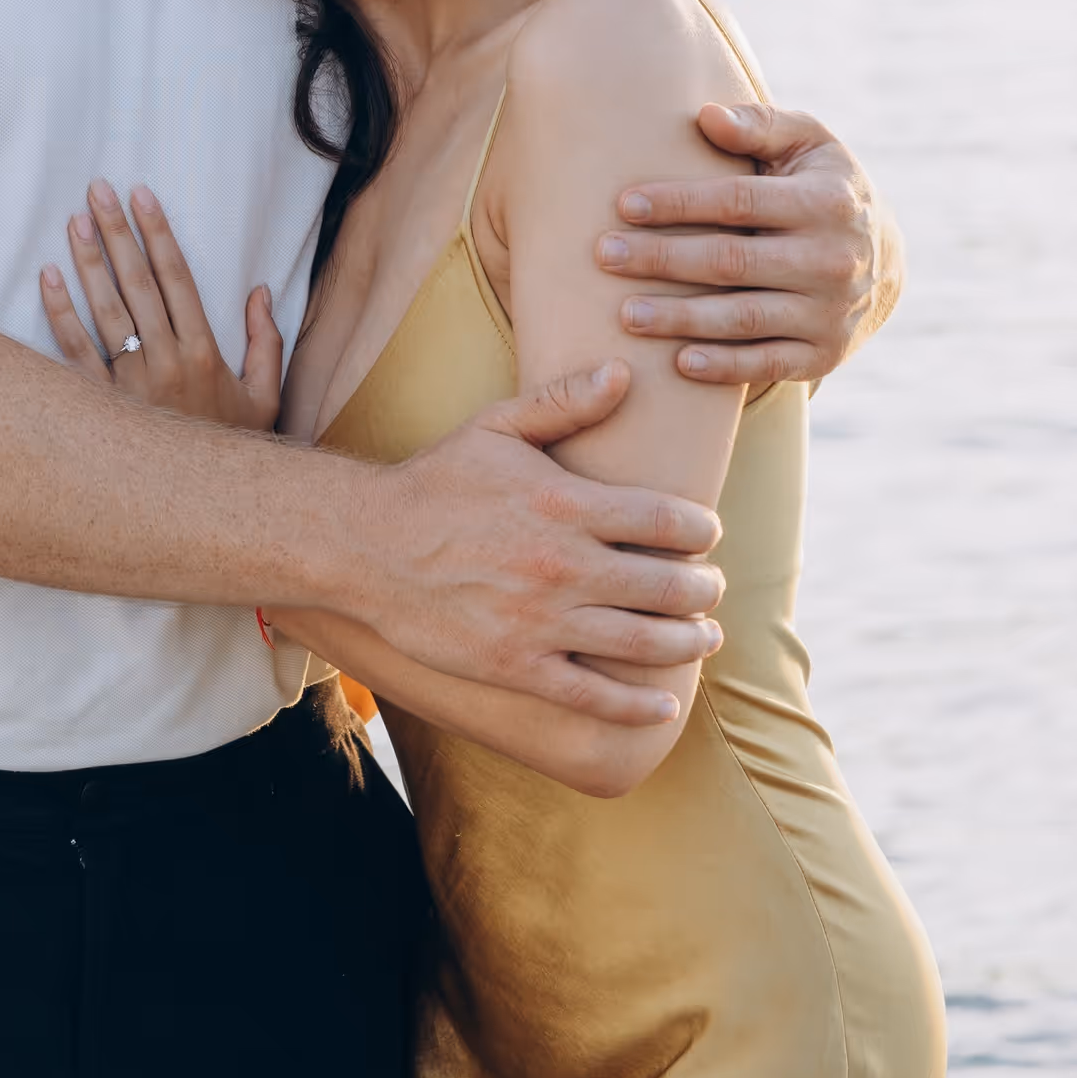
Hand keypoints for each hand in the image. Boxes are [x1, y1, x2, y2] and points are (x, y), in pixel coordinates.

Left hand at [41, 179, 282, 432]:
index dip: (159, 233)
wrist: (202, 508)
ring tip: (74, 220)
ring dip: (88, 262)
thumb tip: (260, 291)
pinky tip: (47, 278)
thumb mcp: (266, 398)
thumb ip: (267, 342)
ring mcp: (129, 385)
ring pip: (105, 311)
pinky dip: (59, 314)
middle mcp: (165, 362)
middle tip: (98, 190)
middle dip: (117, 232)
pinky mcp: (99, 406)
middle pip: (137, 283)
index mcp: (204, 353)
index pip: (178, 278)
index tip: (142, 195)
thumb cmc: (232, 449)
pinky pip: (73, 353)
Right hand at [288, 363, 728, 725]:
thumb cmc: (434, 482)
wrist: (366, 546)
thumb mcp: (495, 426)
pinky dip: (637, 706)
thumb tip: (622, 371)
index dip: (700, 531)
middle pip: (667, 586)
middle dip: (703, 590)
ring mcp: (540, 621)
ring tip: (702, 637)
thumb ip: (563, 401)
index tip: (706, 534)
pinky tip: (662, 706)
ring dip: (687, 644)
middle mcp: (561, 565)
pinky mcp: (516, 666)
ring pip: (643, 644)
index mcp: (563, 503)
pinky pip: (593, 696)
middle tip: (710, 590)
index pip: (665, 520)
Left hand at [595, 101, 892, 386]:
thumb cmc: (822, 187)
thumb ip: (759, 124)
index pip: (738, 201)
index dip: (679, 203)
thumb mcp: (808, 143)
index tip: (624, 204)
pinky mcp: (824, 355)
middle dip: (662, 259)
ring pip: (743, 319)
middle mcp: (832, 260)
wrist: (885, 261)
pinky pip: (766, 365)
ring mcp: (829, 313)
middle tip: (605, 255)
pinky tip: (677, 362)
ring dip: (680, 319)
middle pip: (731, 262)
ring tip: (625, 313)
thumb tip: (706, 115)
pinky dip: (723, 366)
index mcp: (825, 202)